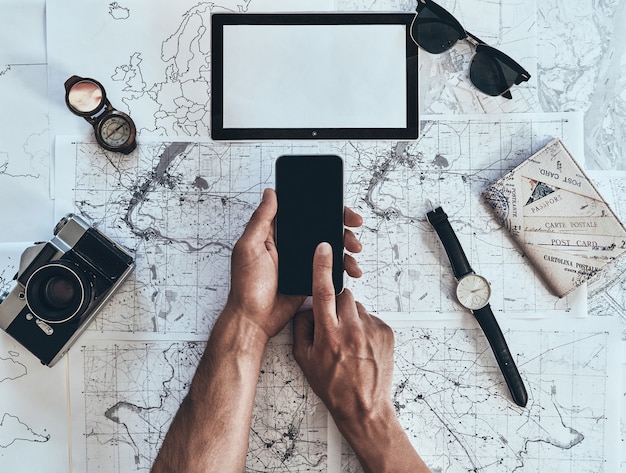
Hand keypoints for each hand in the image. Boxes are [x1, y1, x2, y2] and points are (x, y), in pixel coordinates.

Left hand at [226, 188, 362, 342]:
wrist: (255, 319)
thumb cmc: (246, 285)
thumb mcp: (249, 247)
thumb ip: (261, 220)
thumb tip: (270, 193)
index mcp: (277, 233)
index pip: (304, 214)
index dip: (324, 208)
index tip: (340, 209)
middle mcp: (291, 244)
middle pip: (322, 228)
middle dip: (342, 226)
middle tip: (354, 229)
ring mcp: (303, 261)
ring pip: (330, 247)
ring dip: (346, 246)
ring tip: (354, 252)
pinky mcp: (311, 277)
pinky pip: (331, 267)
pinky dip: (343, 267)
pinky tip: (351, 269)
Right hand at [292, 242, 394, 423]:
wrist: (364, 407)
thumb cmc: (333, 386)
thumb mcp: (304, 359)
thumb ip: (302, 328)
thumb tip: (307, 309)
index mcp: (328, 333)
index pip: (322, 291)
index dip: (321, 266)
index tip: (324, 248)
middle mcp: (351, 329)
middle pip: (342, 295)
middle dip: (335, 303)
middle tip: (333, 324)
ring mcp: (371, 330)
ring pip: (357, 306)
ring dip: (350, 316)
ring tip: (349, 340)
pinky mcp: (386, 332)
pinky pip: (371, 317)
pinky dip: (364, 326)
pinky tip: (361, 346)